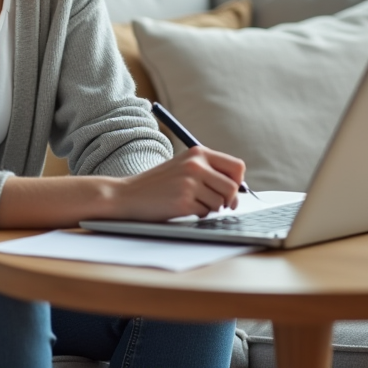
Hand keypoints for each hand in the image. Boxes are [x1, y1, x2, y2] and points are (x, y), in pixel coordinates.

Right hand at [110, 146, 246, 220]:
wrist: (128, 194)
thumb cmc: (158, 184)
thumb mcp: (183, 166)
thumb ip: (209, 170)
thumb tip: (239, 190)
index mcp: (198, 153)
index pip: (237, 166)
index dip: (238, 181)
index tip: (229, 190)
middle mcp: (196, 165)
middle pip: (233, 187)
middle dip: (228, 200)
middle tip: (215, 203)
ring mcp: (190, 183)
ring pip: (221, 202)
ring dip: (210, 207)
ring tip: (191, 202)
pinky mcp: (184, 201)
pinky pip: (205, 213)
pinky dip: (197, 214)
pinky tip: (181, 207)